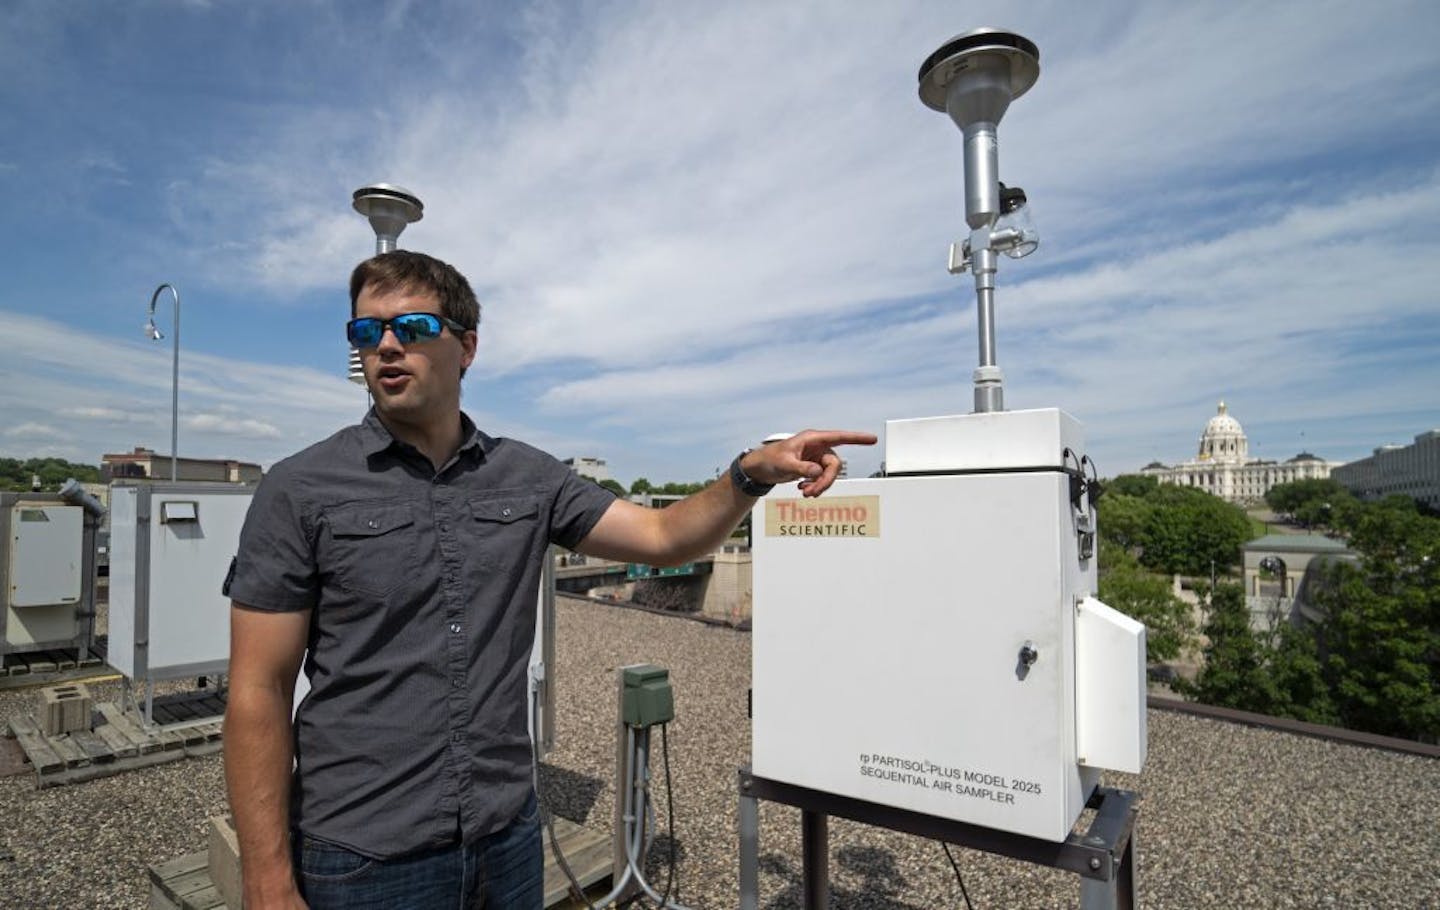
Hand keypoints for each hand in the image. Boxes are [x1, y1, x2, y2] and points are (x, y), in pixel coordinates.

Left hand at [740, 429, 876, 497]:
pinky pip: (822, 479)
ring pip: (829, 474)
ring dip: (820, 486)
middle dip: (826, 481)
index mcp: (812, 439)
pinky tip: (803, 490)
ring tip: (805, 493)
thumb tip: (817, 471)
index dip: (857, 438)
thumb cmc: (770, 459)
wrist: (760, 468)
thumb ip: (802, 467)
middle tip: (812, 493)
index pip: (839, 437)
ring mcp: (815, 458)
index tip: (872, 439)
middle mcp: (817, 447)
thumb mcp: (785, 463)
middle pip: (834, 465)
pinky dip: (815, 487)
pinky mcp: (812, 468)